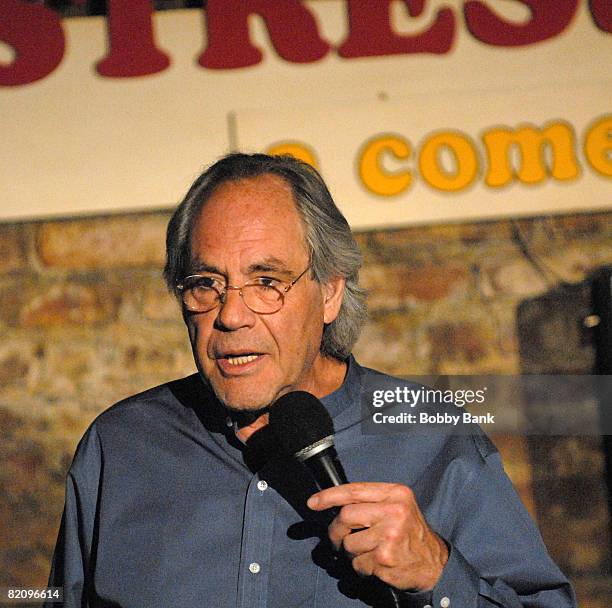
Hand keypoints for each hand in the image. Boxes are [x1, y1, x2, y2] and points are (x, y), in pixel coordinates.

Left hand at [307, 482, 447, 590]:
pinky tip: (376, 564)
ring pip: (348, 543)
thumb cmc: (410, 532)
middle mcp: (394, 511)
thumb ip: (371, 501)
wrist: (434, 562)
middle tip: (338, 539)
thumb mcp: (398, 506)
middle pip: (345, 516)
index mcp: (395, 493)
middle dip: (336, 530)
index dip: (329, 496)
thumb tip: (335, 504)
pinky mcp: (385, 558)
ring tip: (368, 552)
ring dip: (352, 553)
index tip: (313, 502)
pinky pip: (357, 564)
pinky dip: (361, 568)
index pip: (354, 490)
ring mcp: (389, 535)